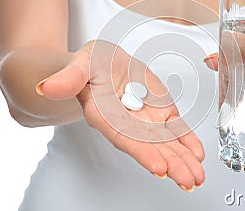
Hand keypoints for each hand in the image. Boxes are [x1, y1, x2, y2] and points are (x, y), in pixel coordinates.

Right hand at [37, 40, 204, 191]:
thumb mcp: (79, 64)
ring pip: (167, 143)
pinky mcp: (160, 112)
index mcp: (105, 116)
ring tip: (197, 175)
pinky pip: (176, 128)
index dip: (142, 152)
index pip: (124, 138)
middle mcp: (127, 124)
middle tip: (188, 179)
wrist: (106, 64)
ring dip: (183, 159)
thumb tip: (46, 86)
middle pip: (150, 147)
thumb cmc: (91, 66)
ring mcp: (146, 120)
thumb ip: (67, 78)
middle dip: (171, 164)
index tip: (159, 167)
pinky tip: (198, 154)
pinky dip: (187, 141)